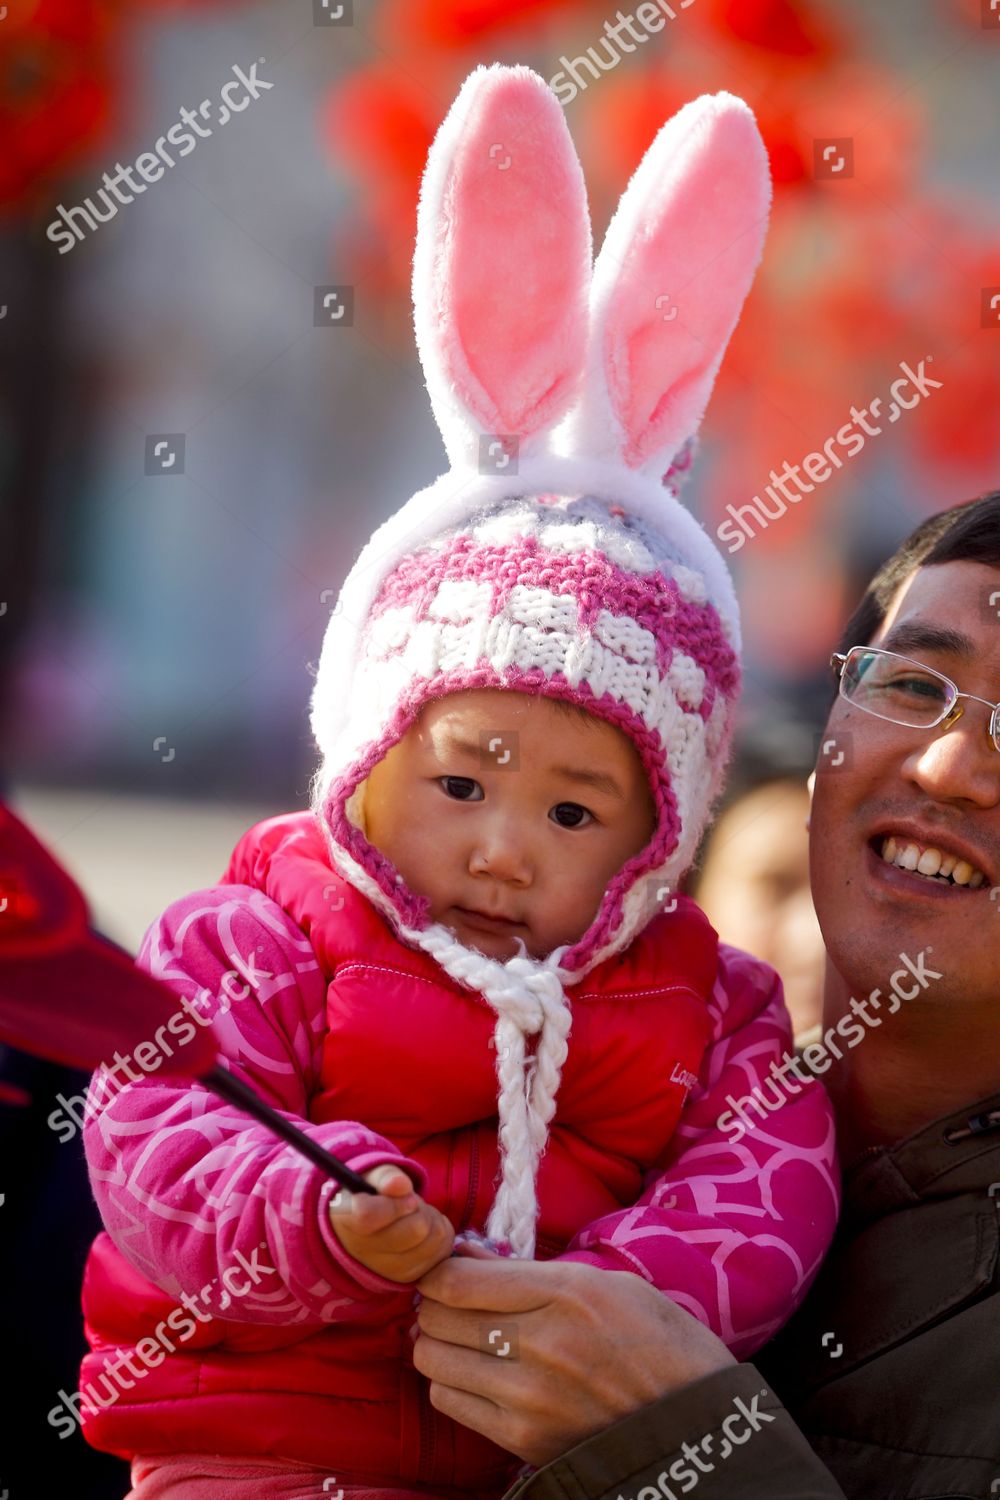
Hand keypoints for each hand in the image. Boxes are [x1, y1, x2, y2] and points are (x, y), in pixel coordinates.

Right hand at [328, 1165, 454, 1282]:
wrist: (366, 1228)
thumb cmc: (371, 1195)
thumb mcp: (373, 1177)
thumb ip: (385, 1177)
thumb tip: (401, 1184)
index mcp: (346, 1219)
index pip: (369, 1215)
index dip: (395, 1202)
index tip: (404, 1190)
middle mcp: (362, 1252)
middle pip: (414, 1230)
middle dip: (419, 1207)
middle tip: (410, 1201)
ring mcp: (387, 1270)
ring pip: (433, 1239)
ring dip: (431, 1219)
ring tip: (415, 1214)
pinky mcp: (409, 1277)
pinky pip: (442, 1251)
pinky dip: (439, 1234)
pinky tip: (424, 1230)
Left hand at [414, 1252, 735, 1466]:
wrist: (695, 1428)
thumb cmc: (659, 1343)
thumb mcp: (608, 1283)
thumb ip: (531, 1270)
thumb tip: (466, 1255)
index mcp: (566, 1292)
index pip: (457, 1279)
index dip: (437, 1270)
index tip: (445, 1268)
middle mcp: (540, 1343)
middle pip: (437, 1317)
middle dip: (432, 1302)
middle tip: (450, 1299)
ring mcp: (528, 1396)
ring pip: (434, 1359)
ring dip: (436, 1342)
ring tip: (459, 1335)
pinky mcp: (523, 1439)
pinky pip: (451, 1403)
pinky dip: (450, 1383)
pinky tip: (474, 1373)